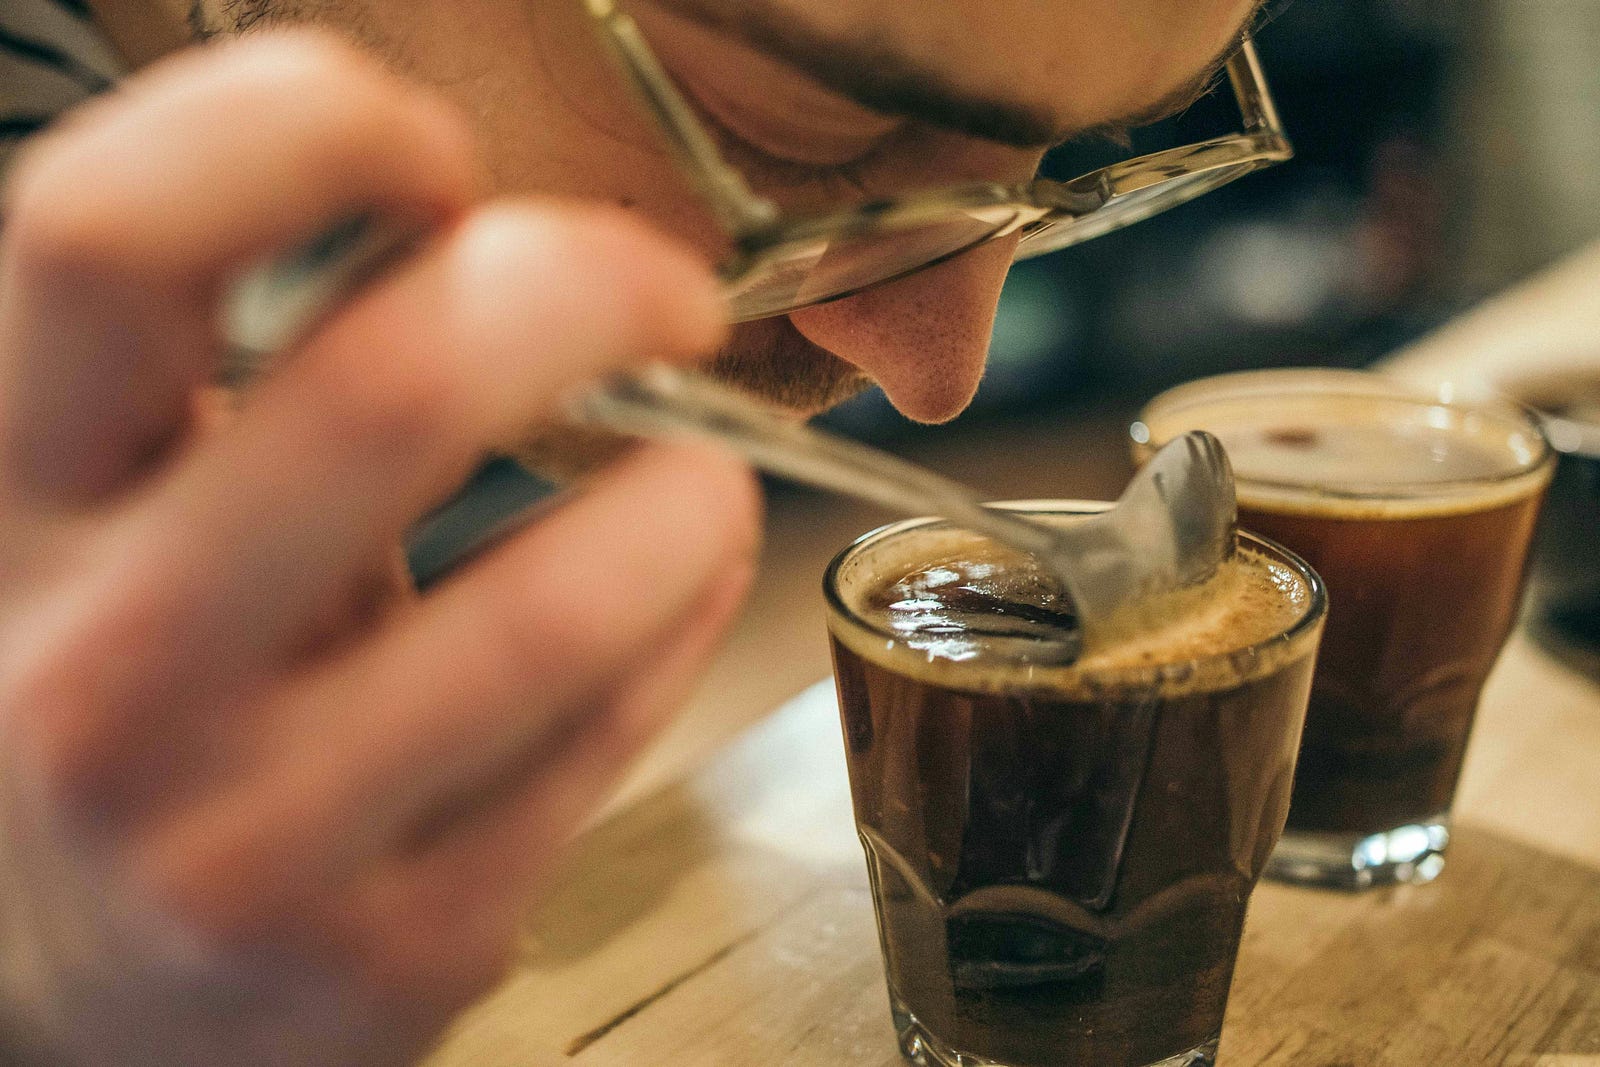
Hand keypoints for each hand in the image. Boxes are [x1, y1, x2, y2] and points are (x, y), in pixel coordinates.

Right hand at [0, 32, 757, 1065]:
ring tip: (697, 473)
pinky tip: (674, 584)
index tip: (432, 152)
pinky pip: (603, 743)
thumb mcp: (110, 519)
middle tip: (663, 292)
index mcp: (17, 500)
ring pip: (551, 610)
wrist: (80, 995)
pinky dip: (678, 624)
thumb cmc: (125, 705)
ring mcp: (249, 840)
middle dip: (588, 286)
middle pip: (392, 389)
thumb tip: (487, 238)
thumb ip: (247, 381)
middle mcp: (103, 674)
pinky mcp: (392, 952)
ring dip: (683, 494)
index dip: (307, 126)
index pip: (110, 229)